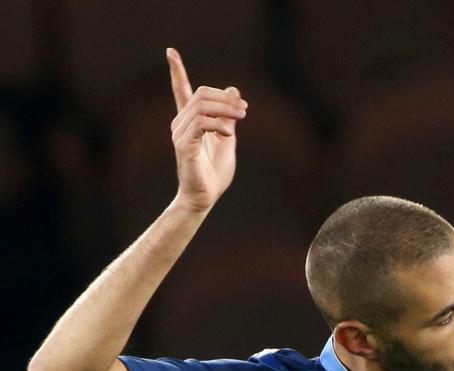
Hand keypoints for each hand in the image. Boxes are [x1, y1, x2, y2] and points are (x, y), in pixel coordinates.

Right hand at [166, 47, 246, 211]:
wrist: (205, 197)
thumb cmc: (214, 172)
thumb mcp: (227, 138)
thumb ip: (228, 116)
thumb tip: (234, 90)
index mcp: (190, 121)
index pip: (181, 91)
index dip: (176, 71)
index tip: (170, 52)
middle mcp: (181, 124)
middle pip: (201, 94)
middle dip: (224, 97)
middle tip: (244, 110)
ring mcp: (180, 134)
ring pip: (201, 106)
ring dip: (226, 109)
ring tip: (241, 118)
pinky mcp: (184, 146)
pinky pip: (200, 123)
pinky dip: (218, 124)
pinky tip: (229, 134)